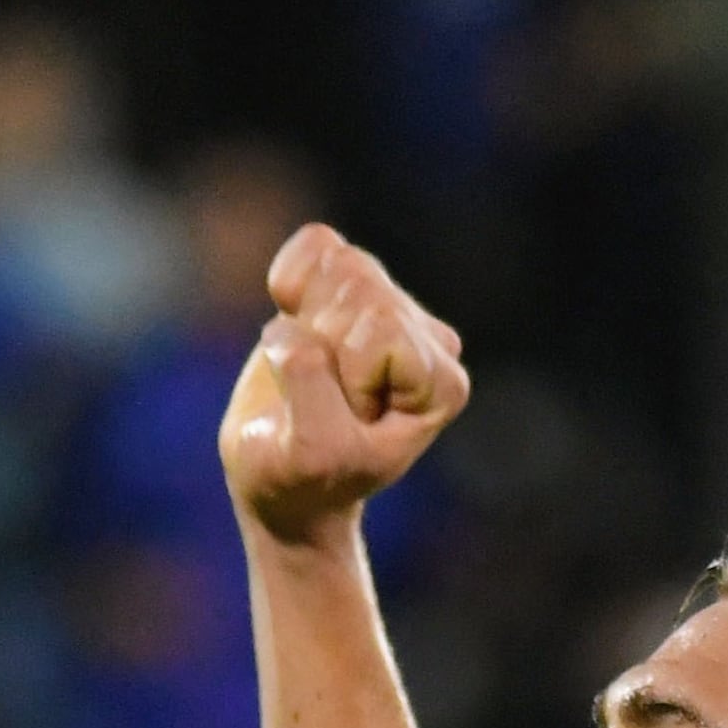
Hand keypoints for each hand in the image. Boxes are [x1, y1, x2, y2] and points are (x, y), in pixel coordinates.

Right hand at [222, 225, 466, 548]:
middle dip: (318, 343)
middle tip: (319, 398)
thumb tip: (292, 326)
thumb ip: (308, 388)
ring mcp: (395, 306)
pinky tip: (293, 323)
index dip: (341, 377)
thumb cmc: (302, 478)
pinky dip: (288, 281)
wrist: (285, 481)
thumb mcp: (309, 453)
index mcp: (442, 385)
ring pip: (339, 264)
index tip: (340, 425)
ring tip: (308, 369)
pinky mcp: (354, 284)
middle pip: (362, 293)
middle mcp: (431, 340)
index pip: (378, 336)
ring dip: (302, 316)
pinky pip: (314, 245)